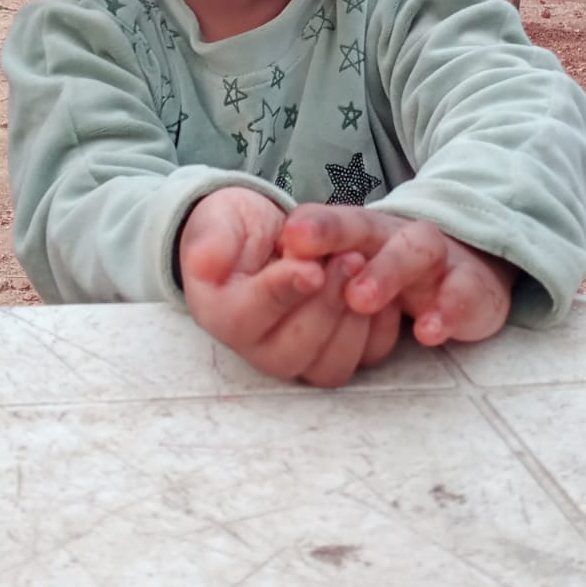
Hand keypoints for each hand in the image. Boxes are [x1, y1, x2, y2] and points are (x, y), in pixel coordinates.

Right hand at [179, 188, 400, 385]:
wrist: (264, 238)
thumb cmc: (237, 231)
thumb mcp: (218, 221)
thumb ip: (211, 240)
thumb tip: (204, 262)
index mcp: (222, 315)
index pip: (247, 318)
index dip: (283, 293)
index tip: (311, 267)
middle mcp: (257, 348)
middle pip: (293, 350)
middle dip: (326, 303)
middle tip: (348, 257)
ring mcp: (297, 359)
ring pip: (330, 365)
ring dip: (354, 319)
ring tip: (361, 266)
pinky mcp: (332, 356)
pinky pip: (364, 359)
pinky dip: (378, 327)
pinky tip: (381, 288)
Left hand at [281, 204, 512, 345]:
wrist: (467, 270)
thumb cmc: (388, 268)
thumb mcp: (345, 259)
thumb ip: (294, 265)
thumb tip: (217, 264)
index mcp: (360, 231)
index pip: (334, 221)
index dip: (317, 228)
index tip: (289, 237)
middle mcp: (395, 237)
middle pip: (370, 229)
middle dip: (338, 240)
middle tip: (315, 273)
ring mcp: (436, 261)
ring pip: (417, 250)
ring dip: (387, 272)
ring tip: (360, 299)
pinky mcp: (471, 288)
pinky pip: (464, 294)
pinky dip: (448, 311)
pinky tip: (427, 331)